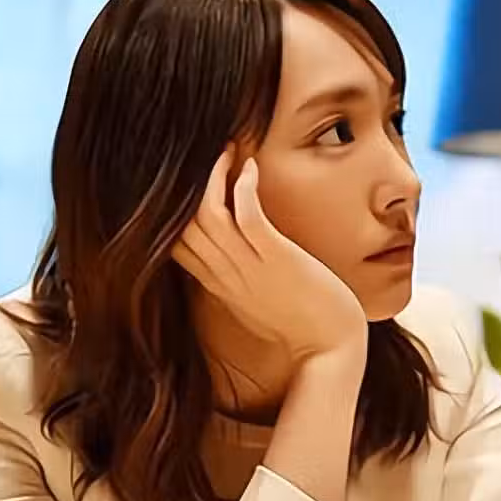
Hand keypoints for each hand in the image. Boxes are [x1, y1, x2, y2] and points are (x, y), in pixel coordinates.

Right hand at [173, 146, 366, 361]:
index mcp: (218, 285)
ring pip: (208, 217)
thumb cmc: (299, 323)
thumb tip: (227, 252)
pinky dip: (244, 189)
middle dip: (185, 185)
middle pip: (180, 226)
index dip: (169, 211)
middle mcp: (226, 275)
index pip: (172, 244)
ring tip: (227, 150)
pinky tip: (250, 167)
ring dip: (212, 176)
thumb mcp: (254, 300)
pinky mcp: (279, 261)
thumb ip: (235, 276)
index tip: (183, 183)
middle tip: (203, 153)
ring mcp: (250, 269)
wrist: (332, 350)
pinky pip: (248, 219)